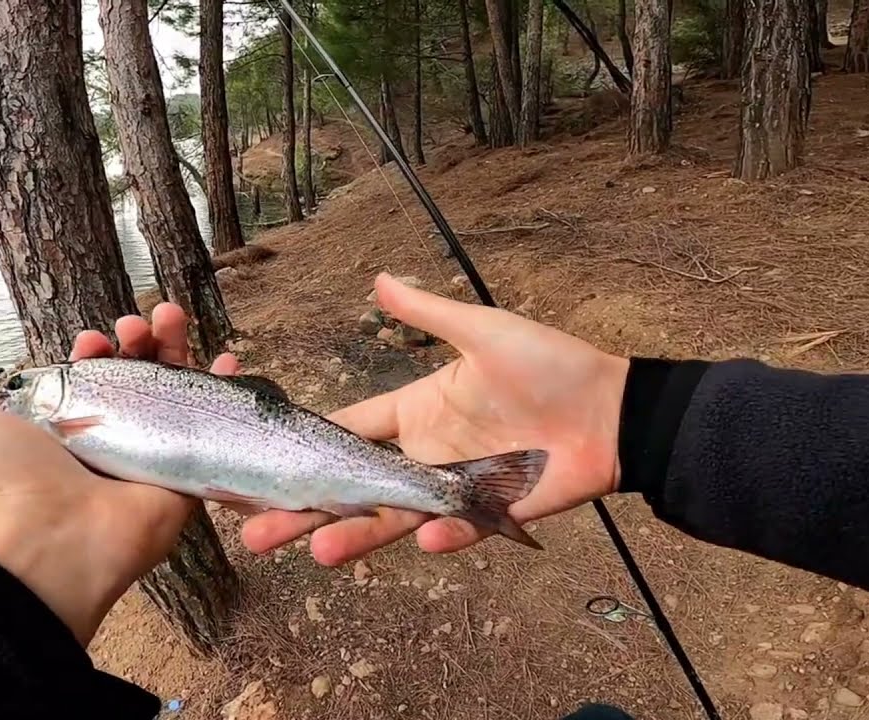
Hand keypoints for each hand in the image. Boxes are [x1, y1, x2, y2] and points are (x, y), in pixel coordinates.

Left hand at [0, 304, 237, 643]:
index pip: (93, 376)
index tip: (92, 339)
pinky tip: (228, 361)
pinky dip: (223, 394)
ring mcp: (148, 458)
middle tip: (139, 324)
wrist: (42, 546)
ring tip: (174, 320)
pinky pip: (212, 431)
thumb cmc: (1, 483)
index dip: (97, 350)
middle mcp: (109, 442)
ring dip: (179, 352)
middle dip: (142, 341)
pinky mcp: (183, 477)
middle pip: (139, 377)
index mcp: (64, 429)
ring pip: (175, 394)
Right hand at [239, 273, 629, 565]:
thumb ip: (427, 312)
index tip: (260, 467)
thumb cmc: (549, 364)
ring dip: (356, 537)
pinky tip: (423, 539)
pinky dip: (444, 536)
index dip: (308, 449)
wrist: (612, 408)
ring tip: (317, 554)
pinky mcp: (492, 513)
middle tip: (256, 534)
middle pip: (353, 489)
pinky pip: (460, 529)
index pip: (348, 431)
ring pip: (392, 519)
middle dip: (305, 511)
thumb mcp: (482, 329)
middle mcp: (423, 455)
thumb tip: (377, 279)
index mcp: (415, 412)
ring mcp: (454, 488)